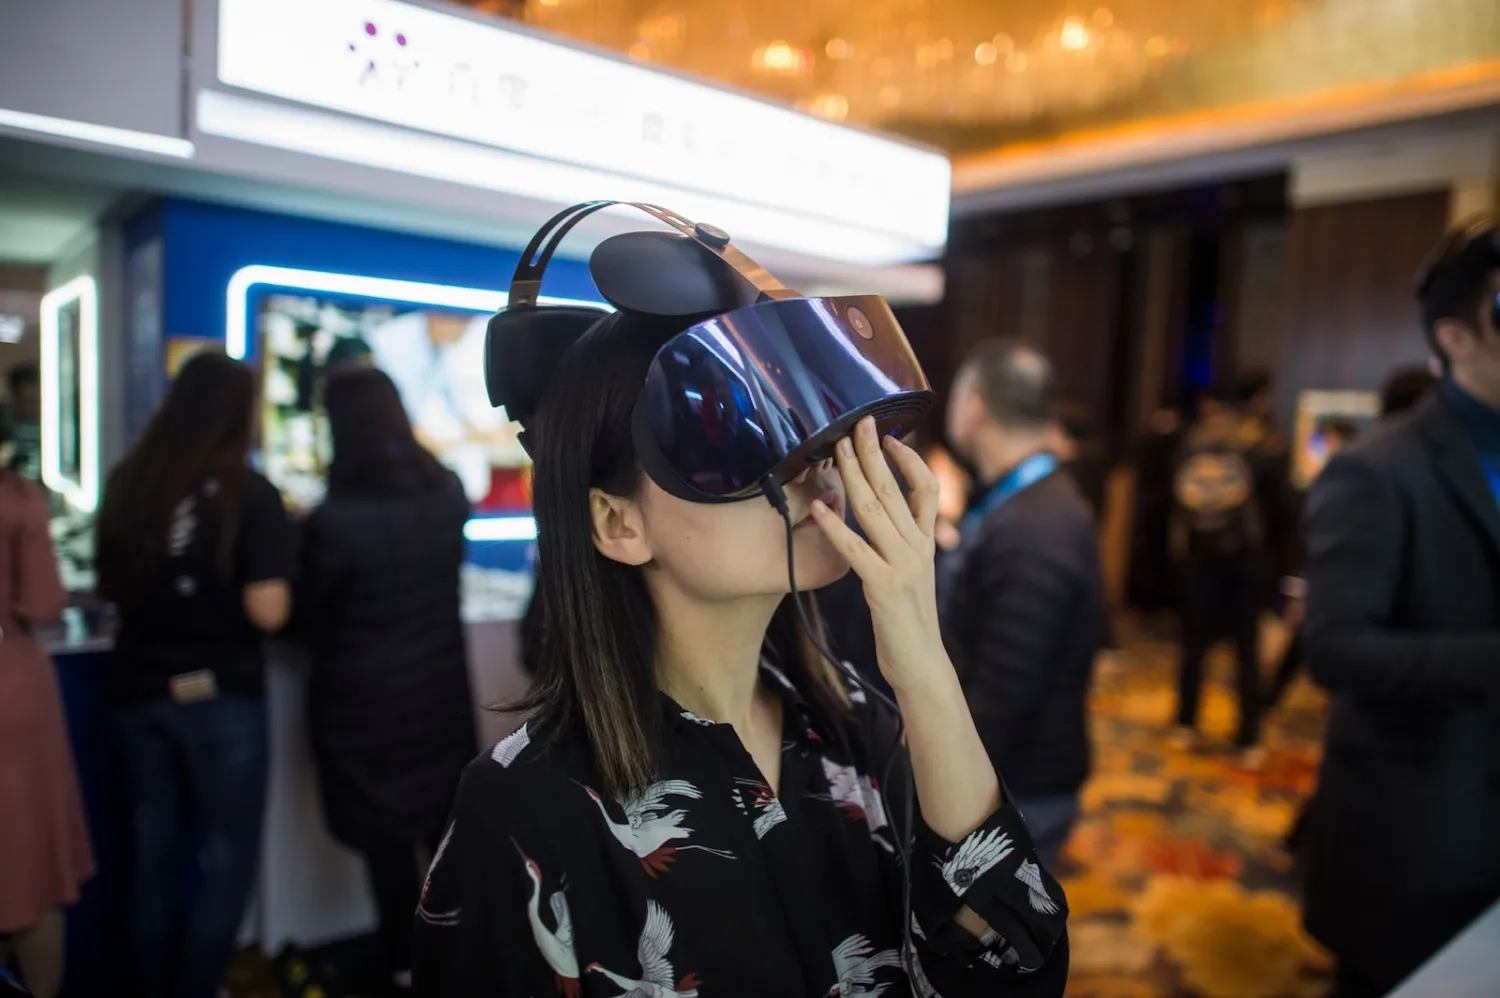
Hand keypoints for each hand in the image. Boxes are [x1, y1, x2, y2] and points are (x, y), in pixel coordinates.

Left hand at [811, 417, 952, 694]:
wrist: (921, 663)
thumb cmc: (908, 620)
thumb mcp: (911, 574)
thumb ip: (901, 545)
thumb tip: (883, 517)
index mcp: (927, 543)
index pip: (926, 490)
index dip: (909, 460)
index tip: (890, 437)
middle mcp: (918, 548)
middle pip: (894, 489)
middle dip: (873, 452)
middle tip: (858, 423)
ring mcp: (902, 565)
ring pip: (875, 510)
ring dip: (853, 476)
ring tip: (836, 449)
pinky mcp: (883, 586)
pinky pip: (856, 549)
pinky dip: (836, 526)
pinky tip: (820, 508)